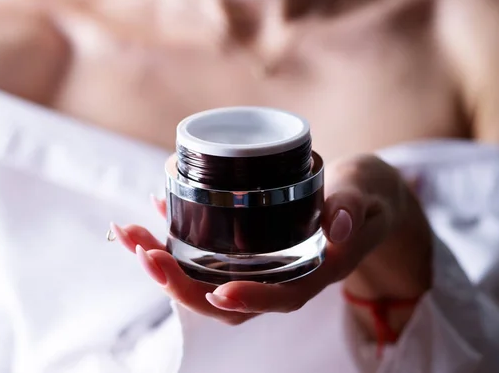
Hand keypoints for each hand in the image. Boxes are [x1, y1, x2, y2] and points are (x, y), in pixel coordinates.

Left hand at [114, 155, 431, 325]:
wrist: (362, 196)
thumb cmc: (367, 198)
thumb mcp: (367, 196)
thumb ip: (355, 208)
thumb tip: (340, 224)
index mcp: (316, 272)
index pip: (282, 298)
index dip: (249, 300)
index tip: (219, 292)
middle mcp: (283, 276)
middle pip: (228, 299)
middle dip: (181, 282)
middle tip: (145, 252)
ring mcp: (262, 265)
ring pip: (208, 281)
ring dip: (165, 262)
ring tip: (130, 235)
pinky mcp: (249, 249)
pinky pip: (207, 256)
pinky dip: (177, 236)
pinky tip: (157, 209)